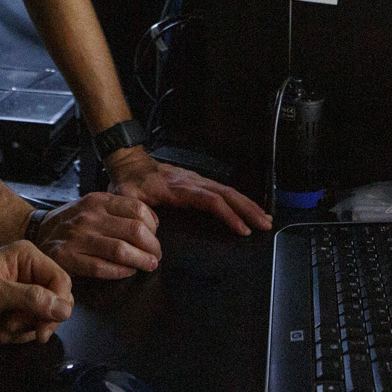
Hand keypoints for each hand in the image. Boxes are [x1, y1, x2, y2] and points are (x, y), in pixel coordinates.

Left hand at [0, 240, 73, 345]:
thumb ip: (30, 299)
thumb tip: (65, 308)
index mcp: (26, 257)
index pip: (61, 281)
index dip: (58, 305)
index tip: (44, 327)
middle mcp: (29, 273)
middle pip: (56, 303)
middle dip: (33, 321)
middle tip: (11, 327)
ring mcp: (24, 295)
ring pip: (43, 320)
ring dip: (20, 331)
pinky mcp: (18, 314)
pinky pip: (30, 330)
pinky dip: (13, 336)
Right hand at [31, 191, 162, 278]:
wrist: (37, 231)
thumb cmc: (72, 221)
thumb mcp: (94, 205)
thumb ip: (120, 210)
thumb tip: (153, 223)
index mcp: (98, 201)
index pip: (137, 209)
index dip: (153, 225)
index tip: (155, 235)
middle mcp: (89, 217)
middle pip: (134, 231)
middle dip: (152, 247)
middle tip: (156, 255)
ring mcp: (78, 237)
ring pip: (121, 251)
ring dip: (141, 261)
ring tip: (149, 265)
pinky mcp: (69, 258)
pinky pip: (102, 268)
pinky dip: (121, 272)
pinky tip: (129, 271)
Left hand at [106, 149, 272, 236]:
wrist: (129, 163)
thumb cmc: (128, 183)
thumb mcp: (126, 198)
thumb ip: (137, 212)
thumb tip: (152, 229)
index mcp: (178, 188)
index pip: (210, 200)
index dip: (228, 215)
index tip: (243, 229)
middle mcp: (192, 182)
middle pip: (226, 194)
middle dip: (248, 209)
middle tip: (266, 225)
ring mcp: (196, 180)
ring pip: (228, 191)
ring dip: (248, 204)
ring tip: (266, 218)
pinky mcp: (198, 181)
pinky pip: (222, 190)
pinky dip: (239, 200)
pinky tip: (249, 209)